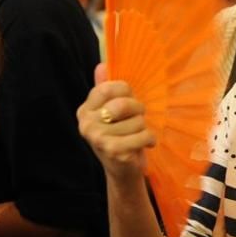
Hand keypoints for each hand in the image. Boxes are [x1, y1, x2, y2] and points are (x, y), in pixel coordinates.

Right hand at [76, 63, 154, 182]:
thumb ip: (106, 89)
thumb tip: (102, 65)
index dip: (125, 91)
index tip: (130, 98)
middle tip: (139, 118)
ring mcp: (98, 139)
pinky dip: (150, 138)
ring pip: (136, 121)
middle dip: (138, 109)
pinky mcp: (114, 151)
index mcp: (85, 110)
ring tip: (138, 135)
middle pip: (123, 104)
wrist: (122, 171)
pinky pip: (143, 134)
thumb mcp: (111, 112)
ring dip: (144, 127)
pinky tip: (145, 143)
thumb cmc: (120, 136)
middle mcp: (87, 124)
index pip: (107, 88)